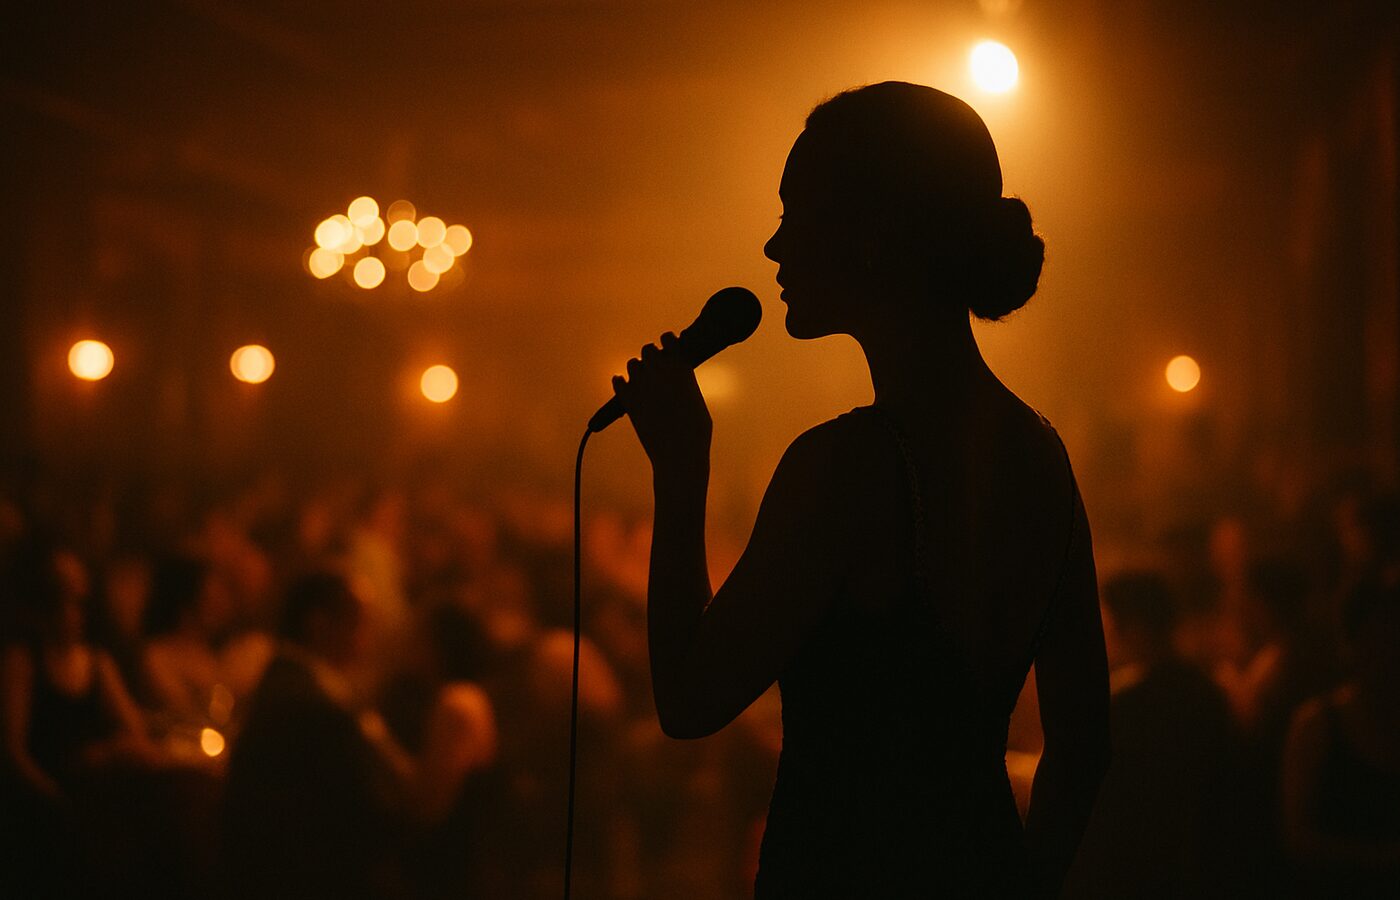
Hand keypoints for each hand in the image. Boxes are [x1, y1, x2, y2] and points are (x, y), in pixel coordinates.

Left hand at [611, 331, 711, 474]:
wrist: (679, 453)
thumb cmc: (696, 432)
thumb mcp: (696, 399)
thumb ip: (684, 382)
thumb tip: (675, 378)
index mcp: (681, 367)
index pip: (667, 339)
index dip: (667, 343)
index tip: (667, 350)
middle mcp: (660, 371)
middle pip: (647, 350)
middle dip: (651, 357)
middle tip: (656, 370)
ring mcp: (642, 384)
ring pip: (632, 364)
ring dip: (637, 371)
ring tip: (643, 383)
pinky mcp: (628, 400)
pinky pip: (617, 381)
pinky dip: (621, 383)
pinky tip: (624, 387)